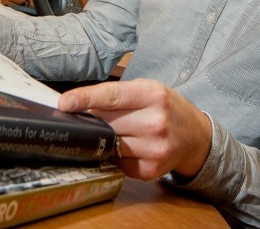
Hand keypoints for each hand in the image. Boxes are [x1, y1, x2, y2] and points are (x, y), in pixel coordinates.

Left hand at [58, 78, 211, 180]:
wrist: (195, 136)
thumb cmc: (166, 107)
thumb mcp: (147, 90)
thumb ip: (116, 96)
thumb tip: (78, 106)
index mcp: (153, 95)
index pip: (111, 97)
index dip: (85, 99)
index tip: (64, 103)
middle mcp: (156, 122)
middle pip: (107, 123)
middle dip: (95, 120)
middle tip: (94, 117)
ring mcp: (154, 149)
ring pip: (109, 144)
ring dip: (105, 138)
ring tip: (118, 131)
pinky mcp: (149, 170)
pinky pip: (117, 162)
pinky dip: (116, 154)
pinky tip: (128, 146)